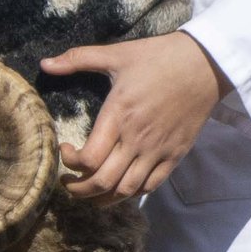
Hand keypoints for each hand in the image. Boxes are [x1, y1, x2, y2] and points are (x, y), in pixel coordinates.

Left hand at [44, 32, 225, 198]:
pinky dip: (130, 193)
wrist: (205, 64)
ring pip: (125, 190)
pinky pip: (150, 186)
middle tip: (68, 182)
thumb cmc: (159, 56)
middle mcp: (137, 138)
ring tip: (90, 191)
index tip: (65, 150)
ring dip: (102, 198)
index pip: (88, 159)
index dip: (70, 163)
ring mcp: (158, 150)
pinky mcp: (175, 155)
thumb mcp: (117, 53)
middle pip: (102, 182)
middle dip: (78, 189)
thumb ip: (78, 58)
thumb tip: (45, 64)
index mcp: (119, 114)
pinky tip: (119, 186)